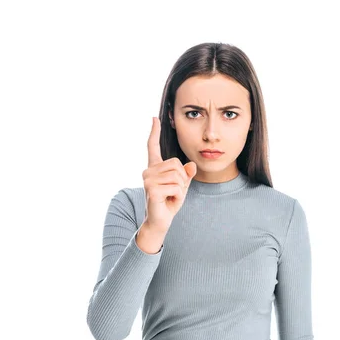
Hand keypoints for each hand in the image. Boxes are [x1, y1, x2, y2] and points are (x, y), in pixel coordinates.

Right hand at [142, 117, 196, 232]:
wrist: (160, 221)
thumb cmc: (169, 202)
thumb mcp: (182, 186)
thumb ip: (186, 174)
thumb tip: (191, 165)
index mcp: (154, 168)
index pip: (152, 147)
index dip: (154, 132)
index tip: (154, 118)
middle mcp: (148, 171)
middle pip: (176, 164)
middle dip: (182, 179)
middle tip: (174, 191)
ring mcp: (148, 179)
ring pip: (178, 176)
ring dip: (180, 188)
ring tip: (170, 196)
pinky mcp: (151, 189)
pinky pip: (176, 187)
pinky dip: (178, 196)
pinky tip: (169, 201)